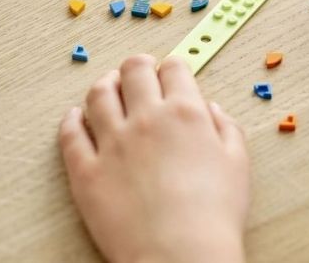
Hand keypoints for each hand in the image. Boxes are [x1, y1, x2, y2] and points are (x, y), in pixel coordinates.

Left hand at [59, 55, 248, 262]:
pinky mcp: (86, 171)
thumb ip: (226, 129)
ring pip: (98, 95)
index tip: (172, 71)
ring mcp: (111, 143)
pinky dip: (71, 120)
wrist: (180, 255)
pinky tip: (75, 116)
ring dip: (104, 84)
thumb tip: (211, 110)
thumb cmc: (214, 215)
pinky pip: (71, 135)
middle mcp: (146, 119)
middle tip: (139, 68)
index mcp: (185, 113)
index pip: (174, 69)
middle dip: (138, 65)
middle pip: (133, 72)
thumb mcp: (238, 164)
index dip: (173, 67)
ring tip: (108, 85)